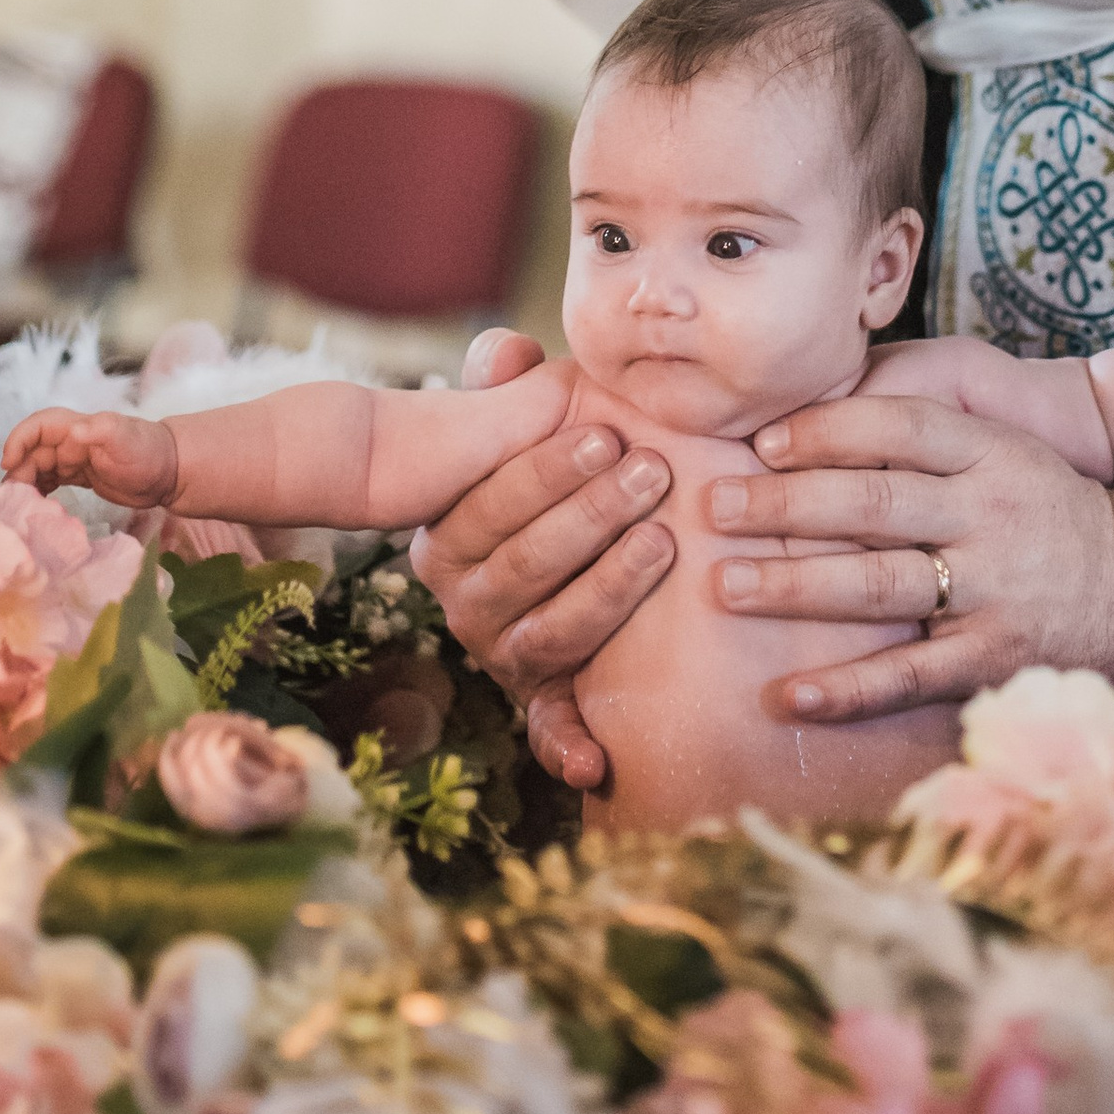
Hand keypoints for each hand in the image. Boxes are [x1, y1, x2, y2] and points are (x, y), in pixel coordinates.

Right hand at [2, 407, 178, 506]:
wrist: (169, 472)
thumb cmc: (149, 452)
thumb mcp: (126, 440)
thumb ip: (101, 431)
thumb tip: (75, 430)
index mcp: (77, 427)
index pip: (37, 426)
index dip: (18, 440)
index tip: (9, 463)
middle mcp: (71, 440)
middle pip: (31, 452)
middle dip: (17, 471)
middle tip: (12, 499)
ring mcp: (74, 459)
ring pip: (37, 467)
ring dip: (24, 483)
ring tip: (17, 506)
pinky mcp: (79, 476)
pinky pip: (49, 480)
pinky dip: (37, 490)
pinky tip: (33, 506)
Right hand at [410, 344, 672, 790]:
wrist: (566, 550)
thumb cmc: (552, 473)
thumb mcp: (521, 424)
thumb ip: (507, 386)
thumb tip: (507, 352)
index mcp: (449, 535)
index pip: (491, 503)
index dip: (547, 469)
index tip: (607, 434)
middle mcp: (465, 603)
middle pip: (526, 565)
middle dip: (591, 518)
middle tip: (653, 473)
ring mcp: (501, 656)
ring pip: (551, 632)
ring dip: (607, 592)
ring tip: (664, 541)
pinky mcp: (540, 703)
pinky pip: (547, 732)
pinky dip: (567, 748)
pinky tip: (597, 760)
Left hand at [704, 394, 1113, 726]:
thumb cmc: (1049, 512)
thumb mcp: (1007, 452)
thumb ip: (927, 439)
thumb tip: (813, 420)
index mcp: (992, 453)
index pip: (898, 427)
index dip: (826, 430)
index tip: (762, 440)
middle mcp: (990, 516)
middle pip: (873, 502)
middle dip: (785, 504)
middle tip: (714, 505)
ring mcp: (993, 591)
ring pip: (878, 584)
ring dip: (795, 586)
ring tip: (726, 585)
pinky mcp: (994, 661)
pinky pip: (909, 675)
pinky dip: (846, 689)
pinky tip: (788, 695)